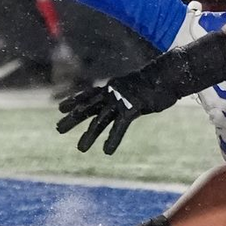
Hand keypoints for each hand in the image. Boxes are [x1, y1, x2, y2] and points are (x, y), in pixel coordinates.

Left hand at [56, 63, 179, 154]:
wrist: (168, 74)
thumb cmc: (155, 82)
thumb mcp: (137, 89)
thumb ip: (128, 97)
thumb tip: (127, 103)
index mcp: (112, 88)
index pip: (88, 95)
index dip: (74, 101)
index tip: (59, 108)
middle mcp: (112, 93)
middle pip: (87, 107)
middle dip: (72, 119)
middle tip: (57, 129)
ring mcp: (121, 100)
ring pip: (100, 120)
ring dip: (89, 135)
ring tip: (80, 149)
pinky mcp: (132, 107)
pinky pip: (120, 126)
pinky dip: (113, 139)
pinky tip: (106, 151)